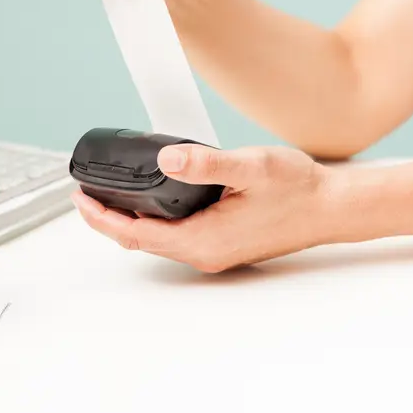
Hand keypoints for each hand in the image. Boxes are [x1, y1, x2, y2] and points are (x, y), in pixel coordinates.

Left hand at [70, 143, 343, 271]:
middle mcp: (205, 252)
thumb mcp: (251, 166)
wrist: (332, 207)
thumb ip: (206, 164)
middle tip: (87, 192)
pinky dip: (156, 220)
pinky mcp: (225, 243)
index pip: (135, 233)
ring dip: (132, 219)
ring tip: (112, 193)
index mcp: (203, 239)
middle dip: (110, 217)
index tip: (80, 196)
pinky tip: (156, 199)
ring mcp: (215, 251)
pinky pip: (177, 236)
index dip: (102, 216)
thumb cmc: (298, 189)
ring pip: (158, 239)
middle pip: (141, 240)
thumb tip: (167, 159)